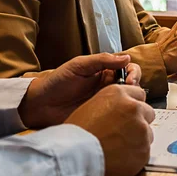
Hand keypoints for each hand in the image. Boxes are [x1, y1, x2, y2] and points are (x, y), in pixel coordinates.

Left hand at [18, 53, 141, 127]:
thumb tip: (126, 58)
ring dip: (131, 103)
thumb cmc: (57, 82)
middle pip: (132, 86)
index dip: (133, 73)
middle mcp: (108, 87)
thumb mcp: (78, 65)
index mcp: (104, 71)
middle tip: (129, 94)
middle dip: (135, 89)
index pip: (128, 69)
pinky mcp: (102, 118)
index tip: (130, 80)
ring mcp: (106, 103)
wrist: (41, 105)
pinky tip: (120, 117)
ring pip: (128, 102)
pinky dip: (123, 116)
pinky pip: (118, 117)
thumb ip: (102, 60)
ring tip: (125, 106)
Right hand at [65, 85, 154, 175]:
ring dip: (137, 139)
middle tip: (123, 132)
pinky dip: (135, 155)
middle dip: (139, 121)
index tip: (128, 113)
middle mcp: (133, 108)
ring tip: (118, 147)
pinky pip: (144, 151)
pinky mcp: (144, 149)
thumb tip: (120, 109)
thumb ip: (111, 104)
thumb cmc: (76, 134)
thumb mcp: (91, 106)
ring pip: (147, 133)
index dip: (133, 105)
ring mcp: (141, 129)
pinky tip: (120, 157)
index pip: (139, 94)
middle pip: (147, 112)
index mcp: (118, 94)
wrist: (75, 156)